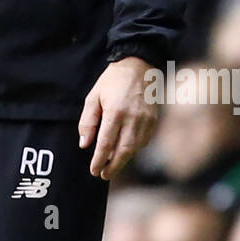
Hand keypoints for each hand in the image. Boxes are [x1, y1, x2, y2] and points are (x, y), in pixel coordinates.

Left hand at [77, 56, 158, 179]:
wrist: (138, 65)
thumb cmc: (112, 81)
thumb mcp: (94, 96)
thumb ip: (88, 121)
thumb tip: (84, 144)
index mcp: (115, 112)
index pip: (106, 144)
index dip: (99, 160)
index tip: (94, 170)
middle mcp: (133, 118)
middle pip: (123, 151)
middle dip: (113, 166)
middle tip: (104, 175)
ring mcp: (146, 120)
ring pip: (135, 148)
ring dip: (123, 160)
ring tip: (112, 165)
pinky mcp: (154, 120)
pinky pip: (144, 141)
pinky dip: (134, 149)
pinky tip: (125, 151)